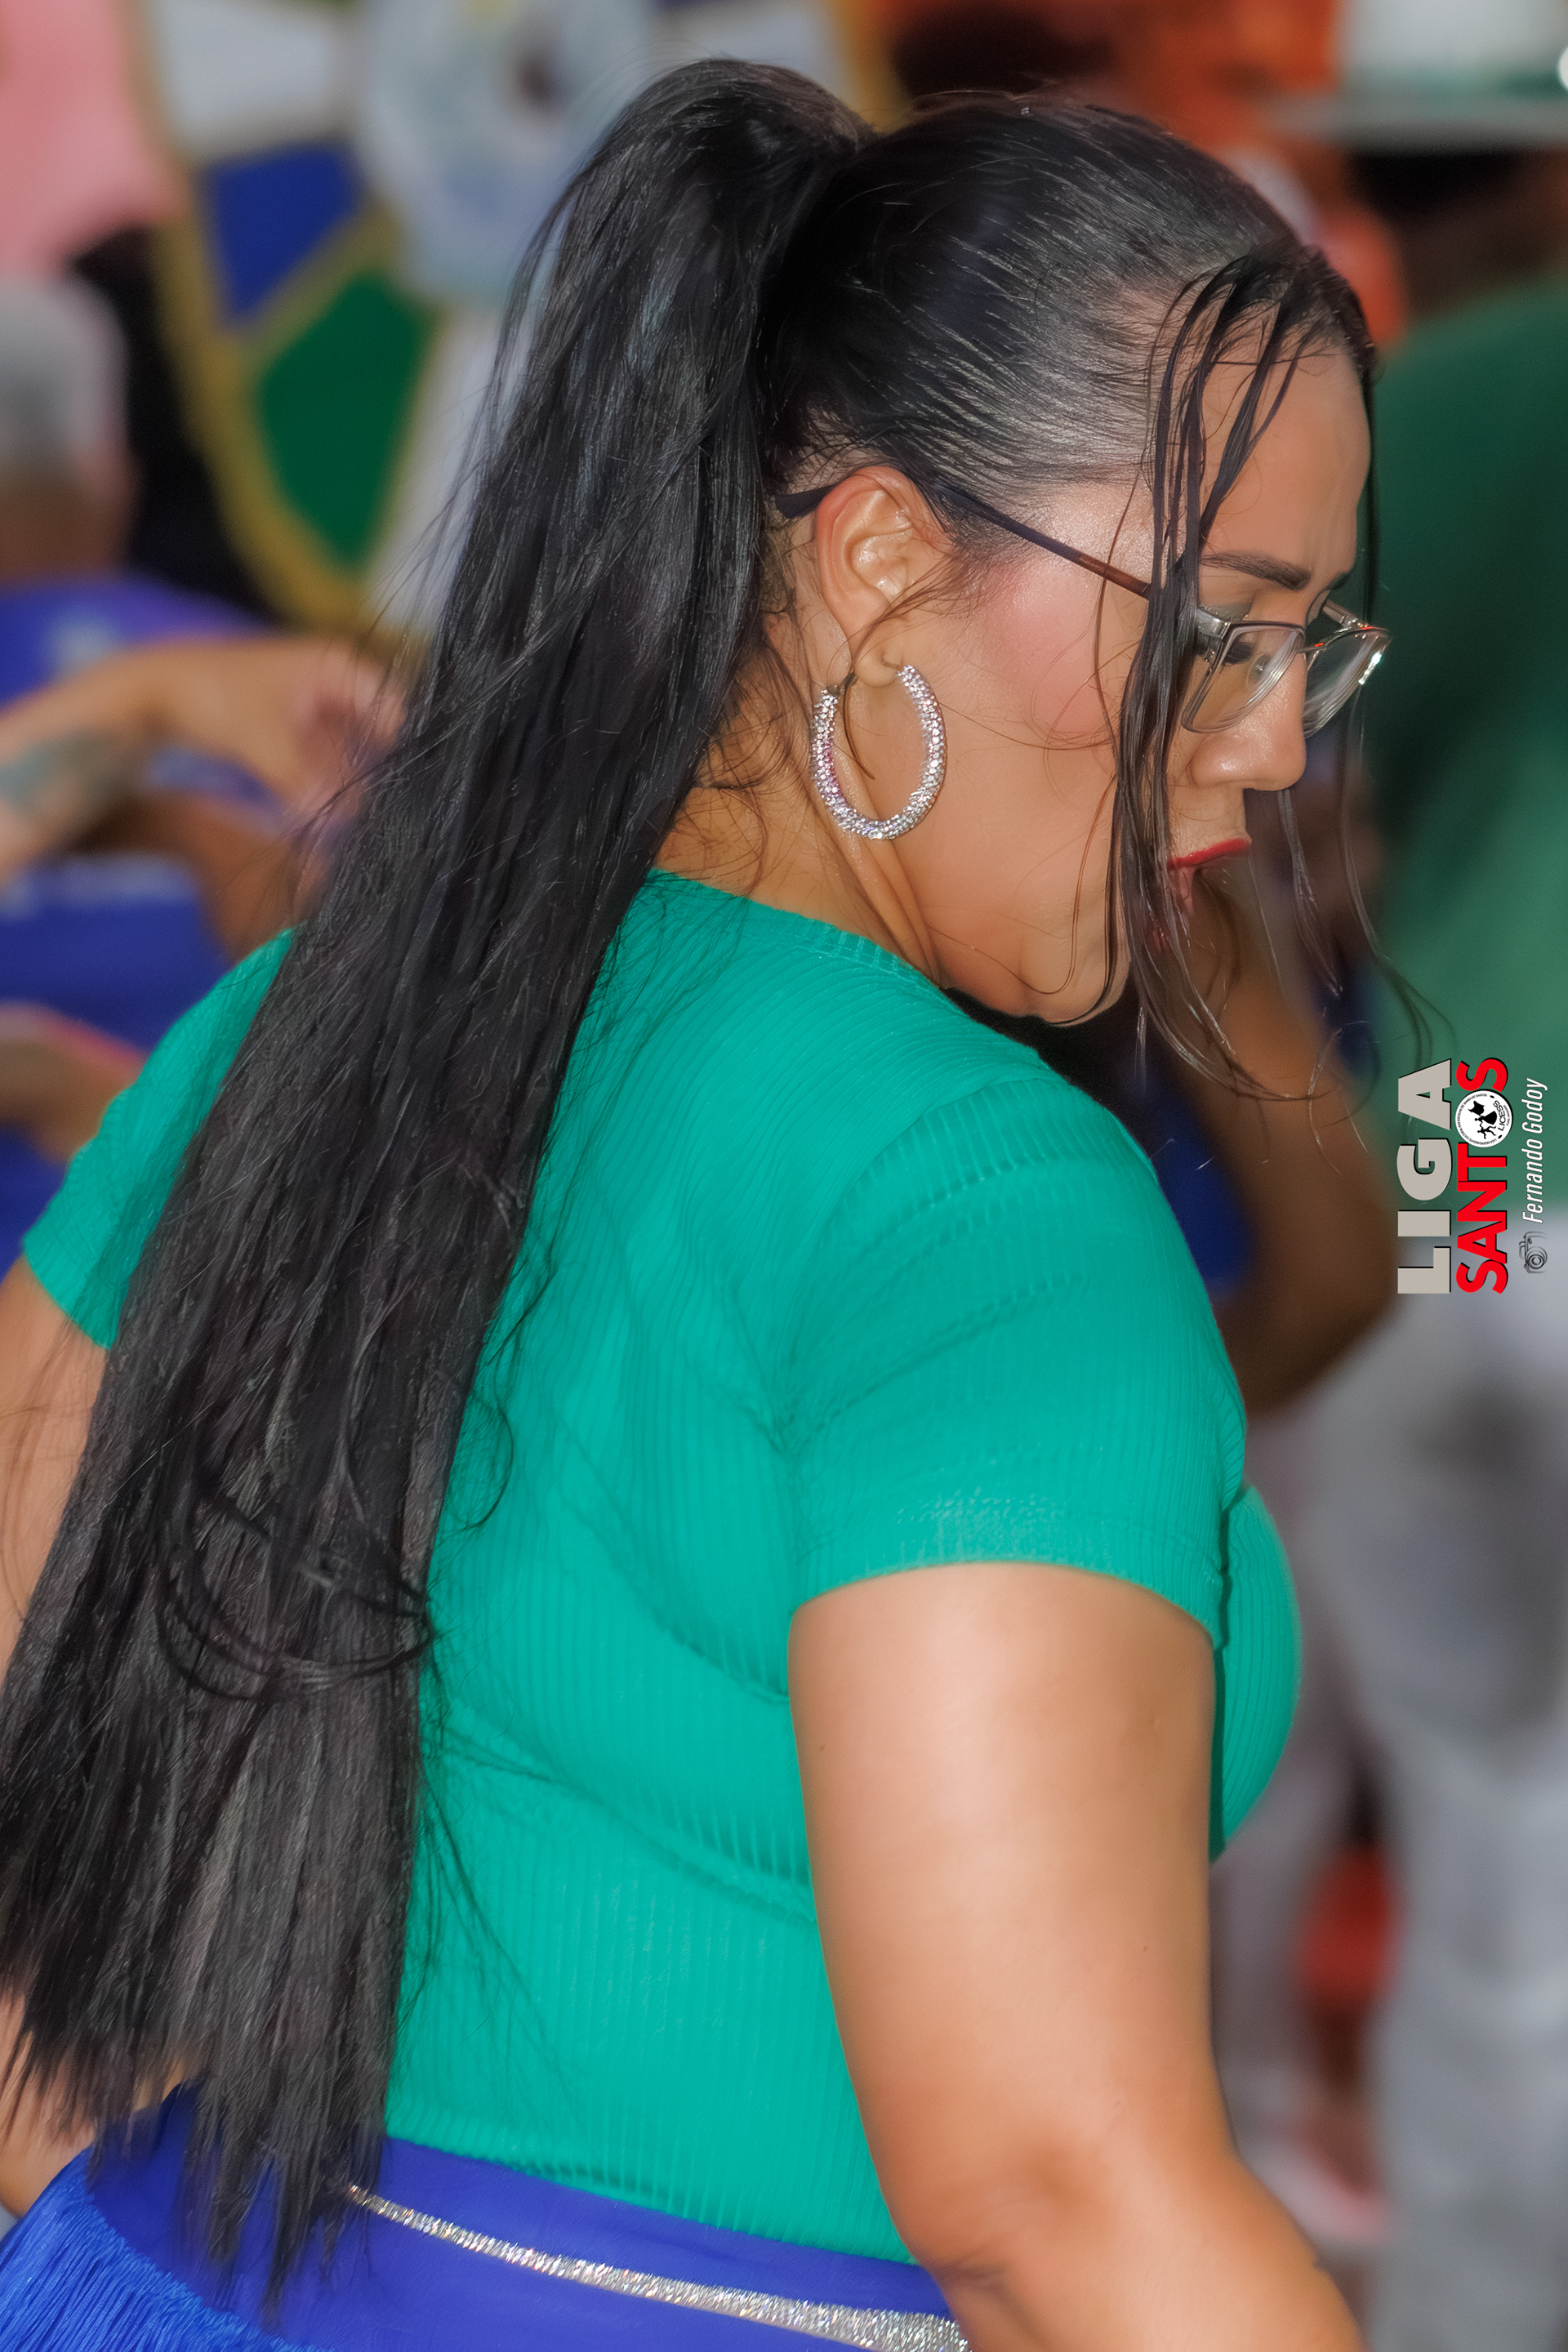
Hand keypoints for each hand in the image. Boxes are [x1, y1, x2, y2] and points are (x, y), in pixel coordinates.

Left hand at [0, 636, 402, 828]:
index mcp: (340, 668)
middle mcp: (338, 688)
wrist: (152, 696)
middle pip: (382, 739)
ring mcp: (320, 714)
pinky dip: (334, 797)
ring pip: (356, 762)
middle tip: (401, 821)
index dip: (410, 751)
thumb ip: (306, 783)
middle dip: (387, 779)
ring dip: (359, 795)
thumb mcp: (263, 742)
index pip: (398, 711)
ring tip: (377, 831)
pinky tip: (344, 826)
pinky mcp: (301, 740)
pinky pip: (331, 773)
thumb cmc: (209, 698)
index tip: (417, 794)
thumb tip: (346, 827)